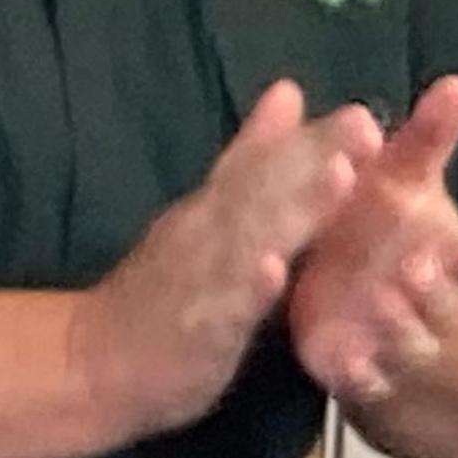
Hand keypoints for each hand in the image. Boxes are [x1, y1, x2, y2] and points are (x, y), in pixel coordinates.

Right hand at [74, 82, 377, 442]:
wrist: (92, 366)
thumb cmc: (169, 291)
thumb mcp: (212, 213)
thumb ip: (252, 156)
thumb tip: (288, 91)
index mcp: (220, 205)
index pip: (269, 161)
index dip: (316, 138)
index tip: (365, 112)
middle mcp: (211, 230)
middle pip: (266, 184)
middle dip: (316, 154)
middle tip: (365, 124)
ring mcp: (202, 276)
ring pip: (250, 235)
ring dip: (294, 206)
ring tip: (341, 176)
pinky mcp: (194, 328)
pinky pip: (223, 306)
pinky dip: (248, 286)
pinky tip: (274, 271)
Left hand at [287, 77, 457, 407]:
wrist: (346, 288)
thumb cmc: (383, 223)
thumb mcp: (402, 176)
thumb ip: (429, 137)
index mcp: (454, 259)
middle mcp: (435, 306)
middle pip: (451, 309)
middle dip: (436, 292)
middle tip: (413, 266)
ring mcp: (398, 343)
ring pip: (413, 347)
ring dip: (402, 327)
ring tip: (378, 300)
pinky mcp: (360, 370)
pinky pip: (368, 382)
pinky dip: (361, 374)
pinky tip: (346, 359)